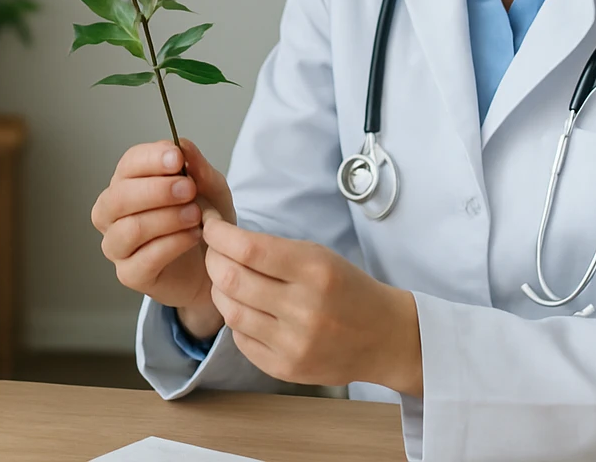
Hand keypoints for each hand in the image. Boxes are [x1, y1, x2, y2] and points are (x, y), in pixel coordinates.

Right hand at [91, 140, 234, 336]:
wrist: (215, 263)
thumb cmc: (203, 220)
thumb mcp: (211, 189)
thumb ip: (198, 168)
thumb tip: (184, 145)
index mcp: (127, 183)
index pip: (128, 164)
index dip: (150, 159)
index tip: (177, 158)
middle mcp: (113, 213)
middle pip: (119, 197)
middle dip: (156, 190)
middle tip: (189, 190)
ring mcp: (117, 245)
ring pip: (129, 229)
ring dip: (166, 218)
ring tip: (196, 216)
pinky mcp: (130, 274)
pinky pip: (144, 258)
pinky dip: (173, 244)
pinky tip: (193, 236)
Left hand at [201, 212, 422, 394]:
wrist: (384, 338)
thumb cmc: (348, 288)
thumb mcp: (319, 256)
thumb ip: (272, 249)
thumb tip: (221, 240)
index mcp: (315, 271)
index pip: (248, 248)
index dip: (219, 234)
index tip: (210, 226)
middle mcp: (304, 309)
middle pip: (231, 279)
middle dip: (213, 259)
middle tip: (213, 251)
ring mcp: (294, 343)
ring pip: (230, 312)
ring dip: (219, 291)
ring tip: (226, 280)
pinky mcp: (286, 368)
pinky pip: (240, 339)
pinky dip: (235, 320)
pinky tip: (245, 308)